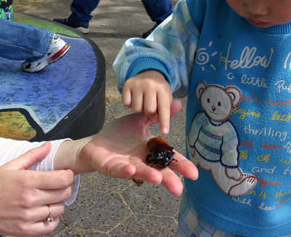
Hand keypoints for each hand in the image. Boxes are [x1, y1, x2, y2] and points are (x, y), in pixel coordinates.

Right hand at [0, 143, 74, 236]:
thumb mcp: (9, 166)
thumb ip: (32, 155)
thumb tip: (48, 146)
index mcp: (27, 181)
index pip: (62, 179)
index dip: (69, 175)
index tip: (66, 173)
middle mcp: (29, 199)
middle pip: (64, 193)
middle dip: (66, 187)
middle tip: (59, 184)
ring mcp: (27, 216)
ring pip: (59, 209)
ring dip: (59, 203)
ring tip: (50, 197)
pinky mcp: (25, 230)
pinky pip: (50, 226)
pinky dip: (52, 219)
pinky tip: (46, 211)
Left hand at [58, 100, 197, 195]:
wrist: (96, 142)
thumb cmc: (120, 134)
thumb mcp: (140, 121)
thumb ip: (157, 115)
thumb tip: (177, 102)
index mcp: (151, 150)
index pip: (169, 158)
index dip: (181, 165)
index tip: (194, 174)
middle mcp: (142, 161)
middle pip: (158, 171)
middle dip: (169, 179)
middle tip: (179, 188)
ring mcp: (127, 166)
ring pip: (140, 172)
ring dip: (149, 176)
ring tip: (159, 179)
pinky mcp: (112, 167)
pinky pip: (120, 170)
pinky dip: (125, 171)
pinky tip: (132, 170)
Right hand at [122, 70, 172, 134]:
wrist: (148, 74)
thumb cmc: (158, 91)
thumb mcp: (166, 97)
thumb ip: (168, 110)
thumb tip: (169, 115)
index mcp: (162, 88)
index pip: (164, 108)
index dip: (164, 121)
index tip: (165, 132)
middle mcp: (150, 84)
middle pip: (149, 111)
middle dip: (150, 113)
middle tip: (150, 106)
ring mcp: (137, 84)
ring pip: (137, 109)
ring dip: (140, 109)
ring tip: (143, 101)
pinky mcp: (127, 84)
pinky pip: (126, 104)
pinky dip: (130, 104)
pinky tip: (135, 98)